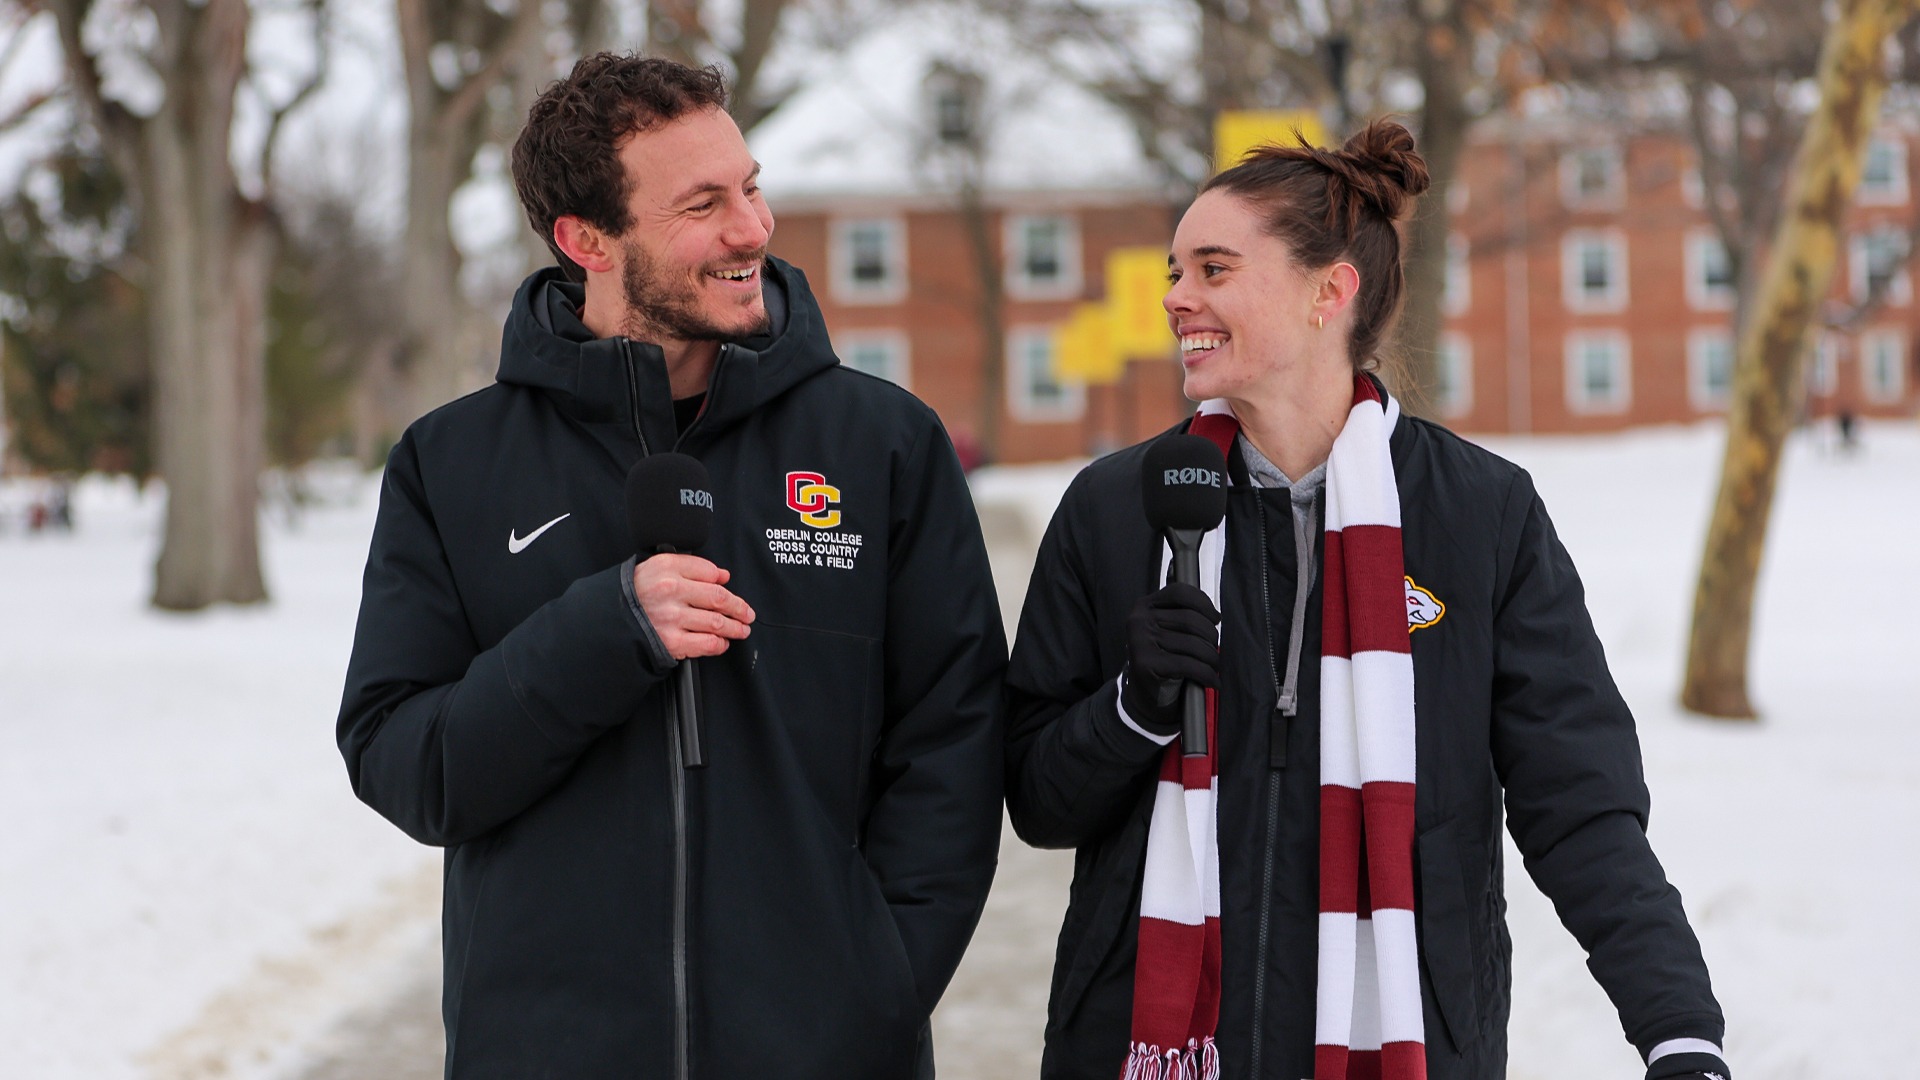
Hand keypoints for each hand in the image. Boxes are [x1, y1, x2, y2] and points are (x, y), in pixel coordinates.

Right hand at [632, 554, 754, 658]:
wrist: (608, 619)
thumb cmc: (633, 594)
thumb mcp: (656, 568)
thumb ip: (691, 567)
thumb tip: (721, 575)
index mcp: (667, 568)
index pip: (708, 572)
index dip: (724, 583)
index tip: (730, 590)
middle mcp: (670, 591)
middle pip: (719, 598)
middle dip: (739, 608)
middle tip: (747, 613)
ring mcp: (672, 618)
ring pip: (717, 622)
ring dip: (735, 628)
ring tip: (742, 629)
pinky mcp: (671, 641)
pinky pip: (706, 643)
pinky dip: (719, 644)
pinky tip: (722, 643)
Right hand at [1120, 582, 1220, 733]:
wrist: (1145, 694)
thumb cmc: (1163, 658)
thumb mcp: (1167, 630)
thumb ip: (1182, 614)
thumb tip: (1215, 615)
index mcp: (1144, 606)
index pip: (1180, 593)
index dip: (1204, 603)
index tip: (1216, 619)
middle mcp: (1139, 620)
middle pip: (1190, 619)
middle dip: (1211, 636)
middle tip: (1216, 649)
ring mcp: (1140, 641)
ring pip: (1193, 644)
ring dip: (1212, 658)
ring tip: (1215, 666)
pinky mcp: (1146, 663)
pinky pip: (1189, 665)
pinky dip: (1207, 674)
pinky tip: (1212, 681)